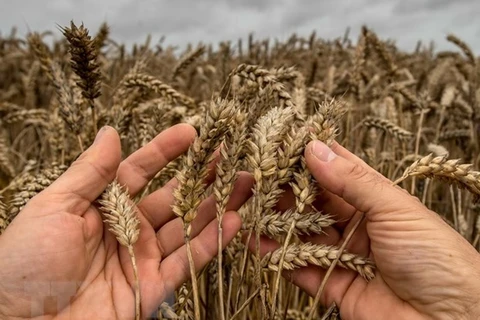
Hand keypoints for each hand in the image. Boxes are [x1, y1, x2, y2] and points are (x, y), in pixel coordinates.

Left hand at [0, 125, 251, 318]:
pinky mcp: (152, 289)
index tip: (193, 132)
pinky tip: (233, 220)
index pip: (140, 171)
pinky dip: (212, 242)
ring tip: (247, 183)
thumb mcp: (53, 206)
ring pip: (188, 227)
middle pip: (173, 198)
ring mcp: (142, 258)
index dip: (166, 151)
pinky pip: (187, 262)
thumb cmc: (24, 262)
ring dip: (218, 205)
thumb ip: (90, 172)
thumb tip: (111, 131)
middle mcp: (127, 229)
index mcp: (102, 206)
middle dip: (204, 177)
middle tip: (234, 156)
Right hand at [254, 140, 479, 319]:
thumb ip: (351, 180)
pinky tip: (256, 242)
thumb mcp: (395, 208)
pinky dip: (278, 256)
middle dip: (284, 190)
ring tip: (246, 206)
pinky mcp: (334, 287)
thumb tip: (313, 148)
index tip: (279, 144)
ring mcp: (344, 255)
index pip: (335, 171)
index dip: (309, 157)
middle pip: (312, 203)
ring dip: (275, 222)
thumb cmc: (435, 255)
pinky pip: (300, 269)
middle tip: (253, 176)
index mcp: (375, 200)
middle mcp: (356, 225)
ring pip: (302, 234)